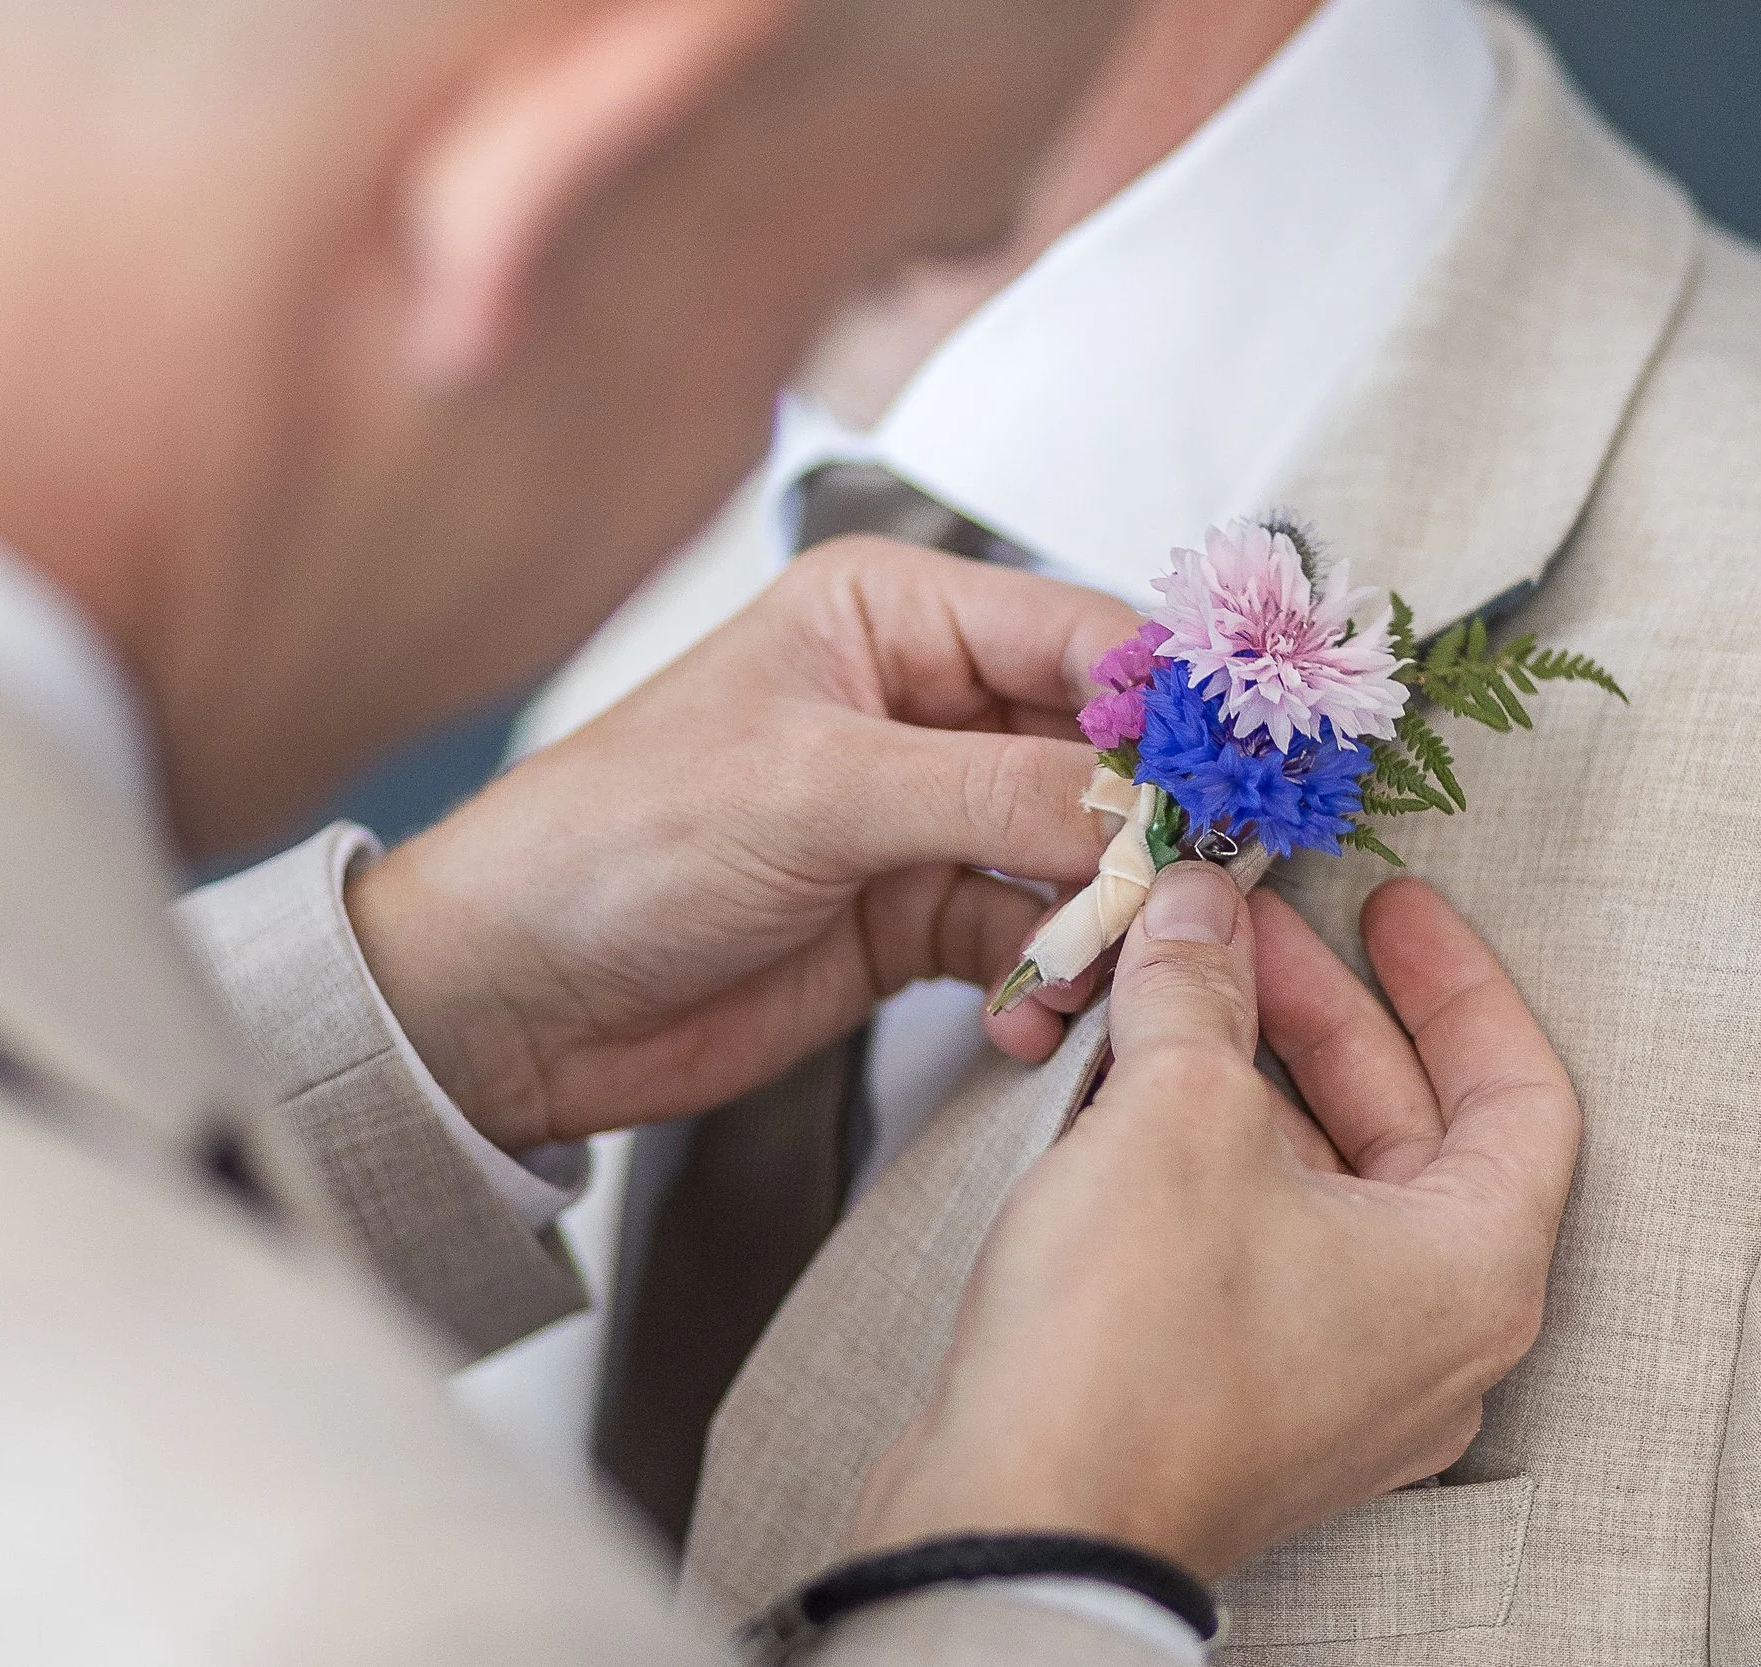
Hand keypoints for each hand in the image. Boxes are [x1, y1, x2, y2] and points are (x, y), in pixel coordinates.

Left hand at [345, 539, 1140, 1152]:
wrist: (510, 1001)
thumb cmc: (620, 844)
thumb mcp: (819, 793)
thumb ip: (999, 791)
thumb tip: (1152, 806)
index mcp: (891, 616)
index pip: (1079, 634)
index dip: (1170, 701)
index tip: (1250, 772)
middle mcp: (921, 703)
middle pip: (1097, 747)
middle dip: (1151, 822)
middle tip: (1209, 889)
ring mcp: (925, 815)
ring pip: (1078, 851)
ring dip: (1106, 916)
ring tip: (1112, 970)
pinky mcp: (916, 917)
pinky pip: (1031, 936)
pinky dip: (1052, 978)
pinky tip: (1040, 1018)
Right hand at [847, 864, 1581, 1579]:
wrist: (1018, 1520)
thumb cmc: (1130, 1354)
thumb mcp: (1178, 1111)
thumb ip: (1203, 992)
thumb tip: (1199, 916)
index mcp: (1472, 1271)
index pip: (1521, 1090)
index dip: (1454, 980)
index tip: (1392, 906)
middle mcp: (1428, 1338)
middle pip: (1410, 1128)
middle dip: (1319, 1012)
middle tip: (1241, 932)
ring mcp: (1338, 1379)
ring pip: (1324, 1185)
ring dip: (1251, 1077)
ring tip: (1169, 991)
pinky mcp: (1248, 1397)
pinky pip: (1261, 1243)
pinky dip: (1215, 1156)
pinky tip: (1134, 1089)